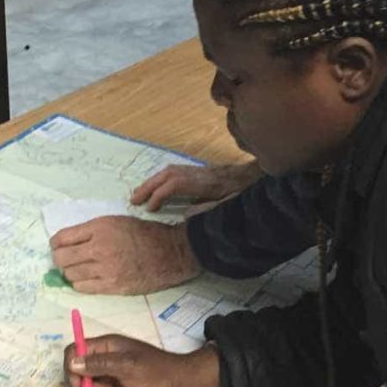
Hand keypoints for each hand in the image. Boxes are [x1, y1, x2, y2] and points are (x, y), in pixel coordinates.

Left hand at [50, 216, 198, 293]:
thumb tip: (68, 243)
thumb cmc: (144, 234)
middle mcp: (99, 247)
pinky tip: (87, 279)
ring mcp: (105, 269)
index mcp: (100, 227)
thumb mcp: (116, 222)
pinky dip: (80, 284)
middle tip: (66, 259)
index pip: (62, 238)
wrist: (169, 252)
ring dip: (71, 272)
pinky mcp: (112, 286)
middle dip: (60, 259)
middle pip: (62, 258)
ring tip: (79, 269)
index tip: (57, 246)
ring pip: (70, 275)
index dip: (56, 243)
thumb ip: (92, 231)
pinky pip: (83, 287)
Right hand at [64, 335, 220, 386]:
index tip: (77, 381)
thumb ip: (100, 364)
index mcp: (103, 348)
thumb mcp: (127, 364)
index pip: (75, 351)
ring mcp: (104, 382)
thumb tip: (73, 363)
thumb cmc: (153, 370)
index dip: (71, 365)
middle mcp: (100, 364)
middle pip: (75, 375)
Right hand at [130, 160, 261, 211]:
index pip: (175, 185)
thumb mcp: (229, 204)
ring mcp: (197, 170)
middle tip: (133, 201)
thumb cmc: (242, 193)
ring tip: (138, 195)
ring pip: (168, 171)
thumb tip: (186, 216)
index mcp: (205, 183)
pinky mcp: (197, 170)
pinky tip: (154, 187)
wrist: (253, 177)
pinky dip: (160, 179)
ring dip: (151, 182)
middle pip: (167, 175)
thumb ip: (209, 209)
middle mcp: (197, 173)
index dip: (160, 196)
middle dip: (148, 187)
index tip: (149, 209)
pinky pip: (173, 172)